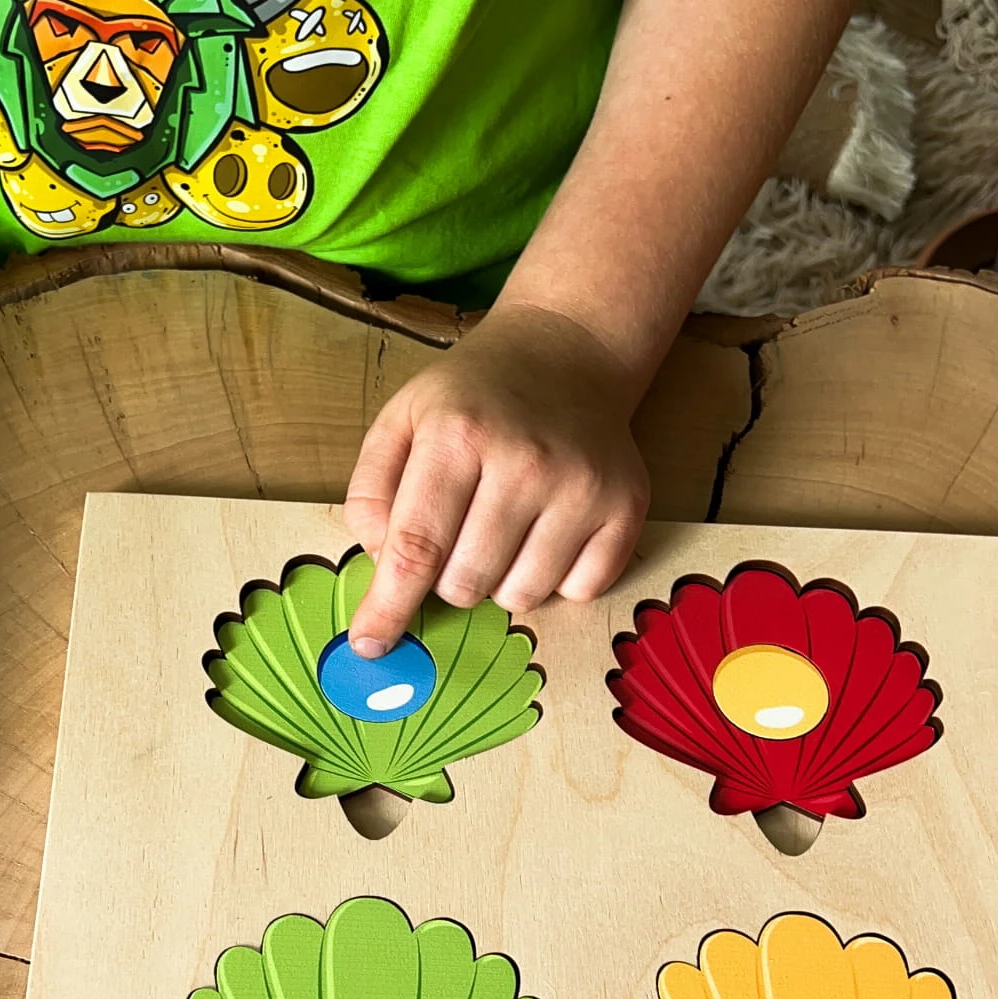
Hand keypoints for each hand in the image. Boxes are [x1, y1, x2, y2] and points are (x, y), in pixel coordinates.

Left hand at [345, 303, 648, 655]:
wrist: (568, 353)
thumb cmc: (473, 399)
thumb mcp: (402, 421)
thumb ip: (372, 494)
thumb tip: (382, 569)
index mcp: (459, 434)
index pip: (415, 548)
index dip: (389, 607)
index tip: (371, 645)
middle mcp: (525, 462)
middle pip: (466, 585)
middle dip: (450, 577)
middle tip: (461, 531)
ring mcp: (583, 487)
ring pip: (521, 598)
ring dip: (502, 580)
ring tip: (506, 526)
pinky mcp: (626, 508)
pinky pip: (578, 592)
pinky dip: (556, 577)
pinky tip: (550, 530)